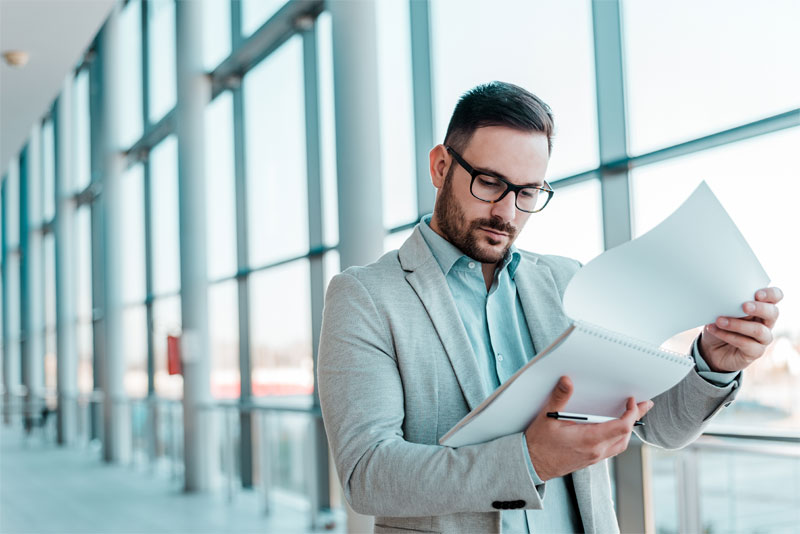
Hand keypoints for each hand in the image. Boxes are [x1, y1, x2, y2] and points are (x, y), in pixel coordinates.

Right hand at [524, 376, 652, 481]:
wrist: (532, 464)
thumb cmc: (539, 443)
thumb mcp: (547, 416)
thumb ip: (560, 397)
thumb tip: (567, 381)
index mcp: (589, 439)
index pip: (621, 427)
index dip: (631, 413)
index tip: (632, 401)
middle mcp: (595, 450)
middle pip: (625, 435)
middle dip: (635, 418)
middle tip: (643, 405)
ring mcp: (594, 457)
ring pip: (620, 444)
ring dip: (628, 430)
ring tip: (631, 416)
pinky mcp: (590, 460)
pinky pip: (612, 449)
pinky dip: (618, 437)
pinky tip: (612, 429)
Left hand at [699, 287, 783, 372]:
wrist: (710, 348)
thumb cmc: (718, 324)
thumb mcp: (721, 311)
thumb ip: (730, 304)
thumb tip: (730, 299)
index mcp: (760, 306)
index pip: (775, 297)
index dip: (771, 294)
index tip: (757, 294)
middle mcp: (765, 322)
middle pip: (773, 313)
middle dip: (759, 308)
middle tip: (744, 306)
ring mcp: (762, 338)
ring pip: (759, 330)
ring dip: (738, 324)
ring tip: (719, 320)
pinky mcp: (755, 352)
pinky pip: (746, 344)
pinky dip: (728, 336)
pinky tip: (714, 330)